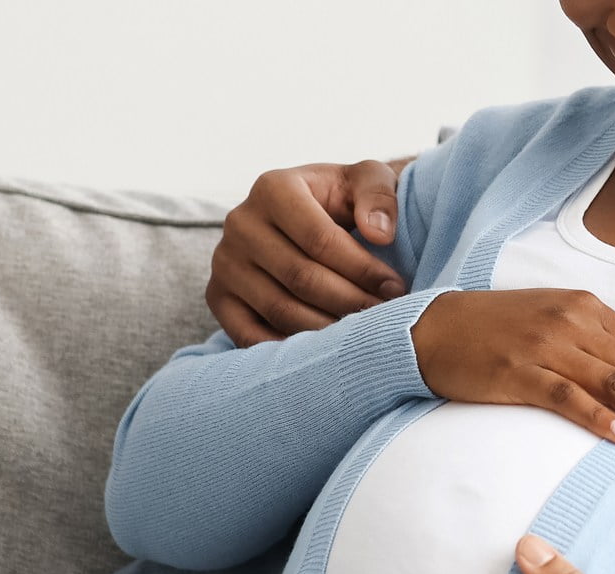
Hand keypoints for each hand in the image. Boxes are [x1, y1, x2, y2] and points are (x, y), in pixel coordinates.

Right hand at [207, 160, 409, 345]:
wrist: (311, 215)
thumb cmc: (344, 200)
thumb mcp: (367, 180)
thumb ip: (379, 195)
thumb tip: (379, 234)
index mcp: (273, 188)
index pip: (320, 240)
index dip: (362, 270)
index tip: (396, 289)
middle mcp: (239, 223)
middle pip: (301, 278)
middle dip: (350, 302)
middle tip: (385, 318)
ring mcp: (224, 263)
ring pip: (279, 310)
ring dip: (327, 330)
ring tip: (362, 334)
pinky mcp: (218, 297)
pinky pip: (249, 336)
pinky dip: (287, 350)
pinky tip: (323, 352)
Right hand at [411, 289, 614, 448]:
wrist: (431, 329)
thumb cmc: (497, 333)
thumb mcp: (554, 326)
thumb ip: (597, 345)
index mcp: (589, 310)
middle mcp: (575, 324)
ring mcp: (546, 346)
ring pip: (614, 382)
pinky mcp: (517, 371)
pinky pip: (565, 396)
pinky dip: (597, 417)